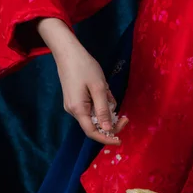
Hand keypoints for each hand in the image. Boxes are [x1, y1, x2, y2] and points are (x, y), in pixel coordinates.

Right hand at [36, 18, 127, 144]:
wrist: (68, 51)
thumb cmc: (84, 67)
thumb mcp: (99, 88)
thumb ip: (103, 110)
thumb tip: (108, 130)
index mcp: (78, 109)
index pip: (93, 132)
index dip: (107, 138)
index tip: (120, 140)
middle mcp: (73, 111)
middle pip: (95, 125)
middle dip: (111, 121)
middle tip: (125, 116)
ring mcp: (73, 105)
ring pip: (94, 115)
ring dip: (106, 108)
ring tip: (108, 90)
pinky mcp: (75, 99)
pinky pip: (91, 107)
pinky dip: (101, 102)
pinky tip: (103, 89)